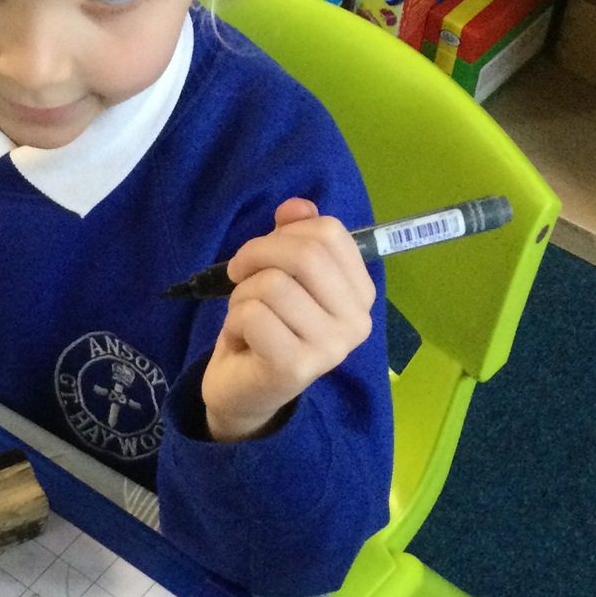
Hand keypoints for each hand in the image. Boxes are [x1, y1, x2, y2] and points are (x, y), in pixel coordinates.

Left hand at [200, 198, 375, 443]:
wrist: (245, 390)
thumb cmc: (267, 327)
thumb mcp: (280, 274)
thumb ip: (293, 237)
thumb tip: (296, 206)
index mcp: (360, 294)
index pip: (330, 233)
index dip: (285, 233)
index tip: (263, 254)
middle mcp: (356, 322)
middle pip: (305, 255)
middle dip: (257, 254)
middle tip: (239, 273)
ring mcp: (330, 348)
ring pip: (273, 284)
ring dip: (243, 294)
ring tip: (246, 315)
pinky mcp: (295, 367)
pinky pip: (254, 315)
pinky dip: (235, 319)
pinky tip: (242, 338)